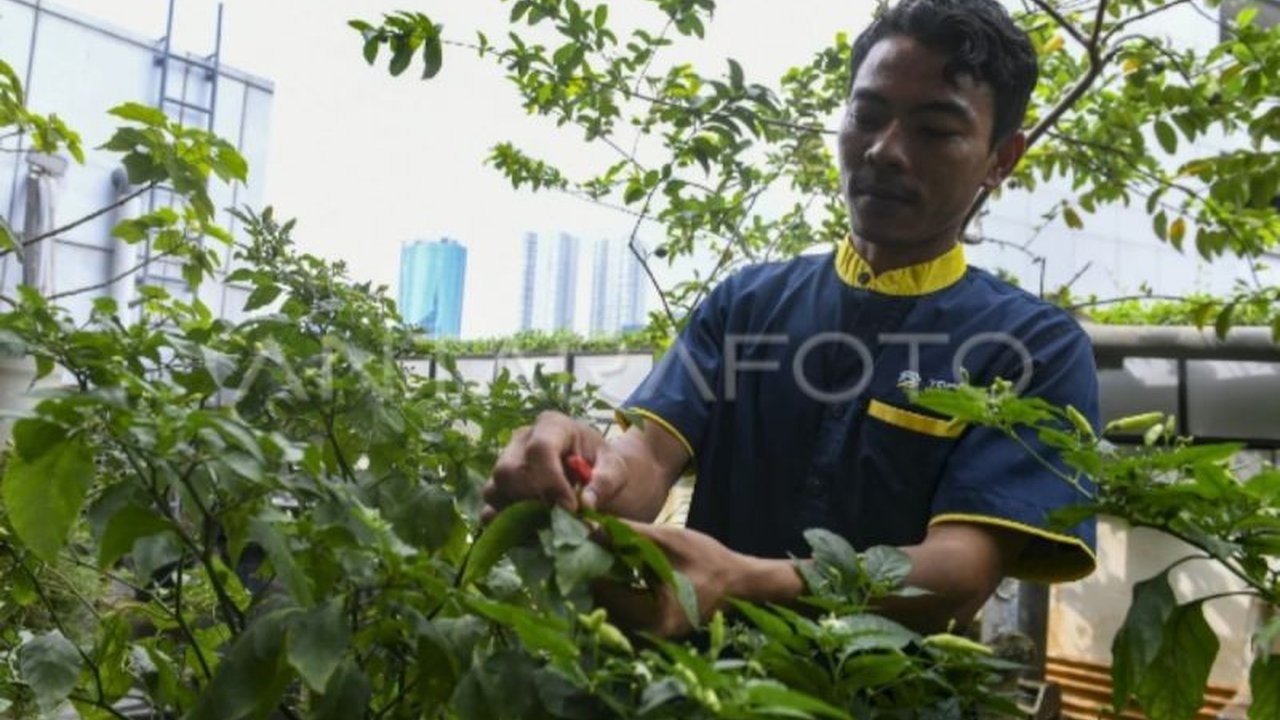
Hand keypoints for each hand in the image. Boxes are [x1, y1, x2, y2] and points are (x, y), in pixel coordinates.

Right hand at [483, 411, 632, 521]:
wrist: (592, 475)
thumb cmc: (602, 465)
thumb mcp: (615, 469)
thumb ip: (605, 482)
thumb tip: (585, 506)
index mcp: (551, 425)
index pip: (539, 449)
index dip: (551, 481)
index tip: (571, 508)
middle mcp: (521, 441)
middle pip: (509, 470)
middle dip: (533, 501)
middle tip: (559, 520)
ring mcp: (505, 464)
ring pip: (494, 489)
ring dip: (518, 514)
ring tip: (548, 525)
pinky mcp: (498, 489)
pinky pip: (488, 508)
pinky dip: (505, 526)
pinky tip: (530, 533)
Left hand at [593, 522, 743, 637]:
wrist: (738, 582)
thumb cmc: (709, 559)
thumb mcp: (669, 539)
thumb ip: (630, 534)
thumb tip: (592, 528)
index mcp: (658, 615)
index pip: (609, 596)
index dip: (591, 570)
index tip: (580, 548)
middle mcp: (653, 634)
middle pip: (608, 608)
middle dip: (595, 580)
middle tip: (585, 554)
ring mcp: (655, 637)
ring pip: (615, 613)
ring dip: (605, 588)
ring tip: (599, 561)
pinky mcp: (656, 632)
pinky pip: (627, 615)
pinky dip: (619, 595)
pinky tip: (617, 573)